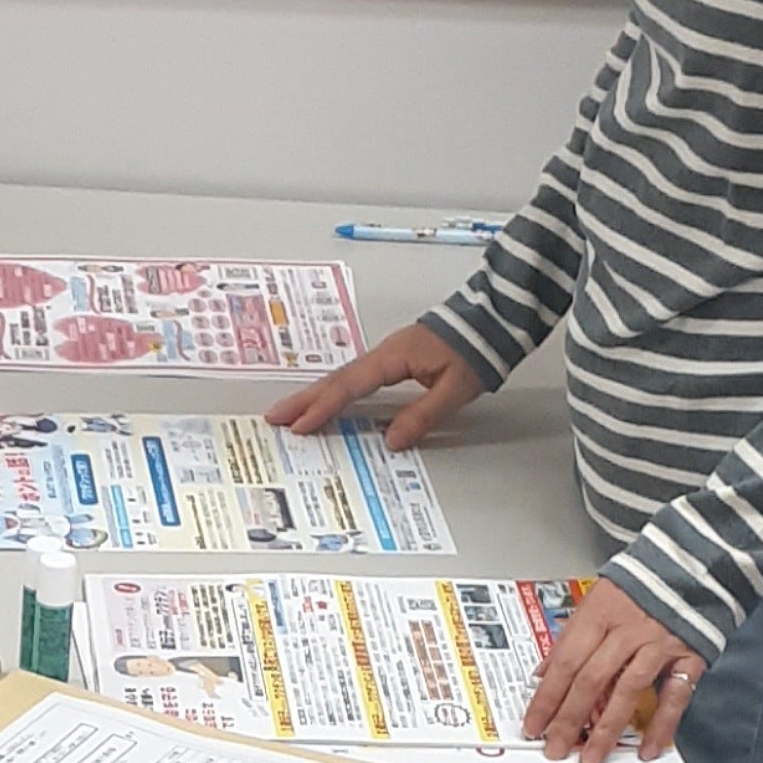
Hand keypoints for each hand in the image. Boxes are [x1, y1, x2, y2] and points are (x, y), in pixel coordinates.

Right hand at [268, 320, 482, 444]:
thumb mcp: (454, 389)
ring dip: (314, 396)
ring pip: (341, 378)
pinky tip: (324, 402)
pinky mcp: (389, 360)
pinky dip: (333, 391)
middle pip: (336, 380)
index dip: (324, 406)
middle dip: (303, 400)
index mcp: (393, 358)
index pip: (350, 385)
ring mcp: (383, 356)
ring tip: (289, 413)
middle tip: (274, 417)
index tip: (300, 424)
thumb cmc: (473, 351)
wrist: (488, 322)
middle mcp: (381, 354)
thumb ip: (422, 415)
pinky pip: (352, 378)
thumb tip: (392, 440)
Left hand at [522, 579, 703, 762]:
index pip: (565, 662)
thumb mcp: (596, 601)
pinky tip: (647, 748)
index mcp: (600, 613)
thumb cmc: (641, 585)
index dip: (547, 697)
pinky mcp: (688, 656)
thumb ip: (571, 638)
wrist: (693, 567)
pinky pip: (674, 697)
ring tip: (592, 756)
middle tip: (556, 747)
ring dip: (607, 729)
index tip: (534, 724)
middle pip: (591, 680)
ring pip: (627, 691)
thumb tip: (543, 673)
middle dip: (570, 719)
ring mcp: (659, 644)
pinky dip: (661, 726)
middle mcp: (628, 629)